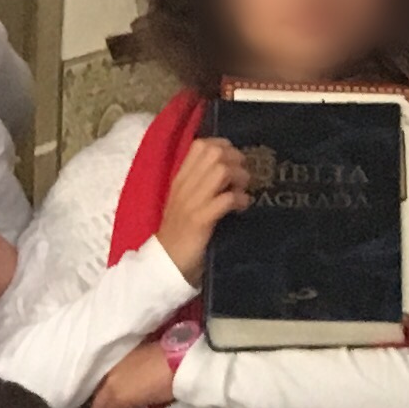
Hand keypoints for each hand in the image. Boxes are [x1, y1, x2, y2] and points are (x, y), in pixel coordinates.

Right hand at [155, 136, 250, 279]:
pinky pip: (227, 199)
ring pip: (221, 171)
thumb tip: (227, 168)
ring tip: (242, 190)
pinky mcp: (200, 220)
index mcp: (179, 179)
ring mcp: (191, 202)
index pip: (200, 145)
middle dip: (235, 160)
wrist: (165, 261)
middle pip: (214, 153)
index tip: (233, 160)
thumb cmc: (179, 232)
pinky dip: (240, 200)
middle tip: (241, 176)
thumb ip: (200, 183)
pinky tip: (242, 207)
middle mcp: (184, 186)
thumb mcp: (185, 201)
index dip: (223, 146)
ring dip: (240, 178)